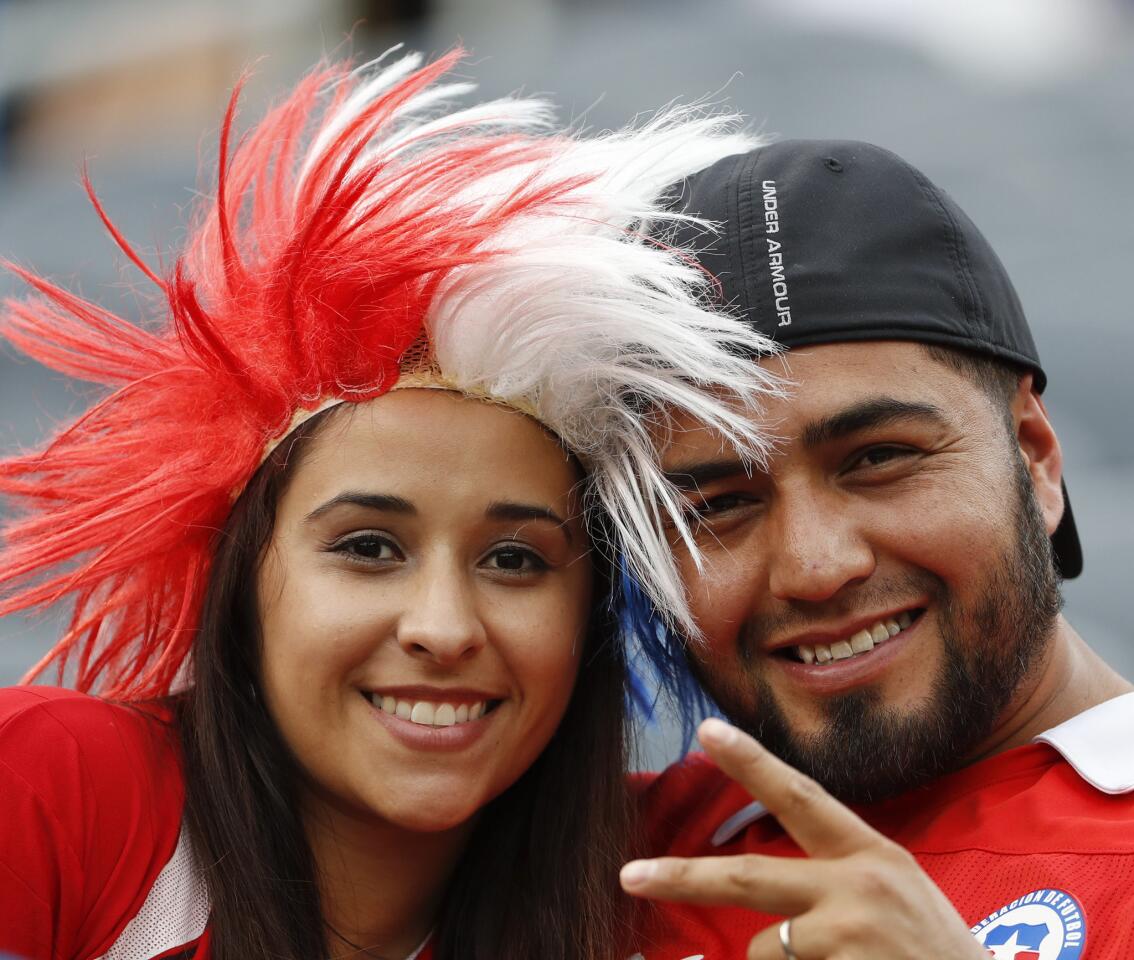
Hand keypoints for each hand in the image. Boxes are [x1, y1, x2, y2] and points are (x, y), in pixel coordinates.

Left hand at [620, 718, 986, 958]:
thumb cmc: (934, 955)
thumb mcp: (897, 894)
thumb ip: (837, 879)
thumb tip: (765, 895)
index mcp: (872, 854)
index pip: (801, 795)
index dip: (751, 762)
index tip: (706, 729)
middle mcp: (858, 886)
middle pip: (747, 875)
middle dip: (681, 876)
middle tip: (630, 875)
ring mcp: (850, 935)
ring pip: (764, 948)